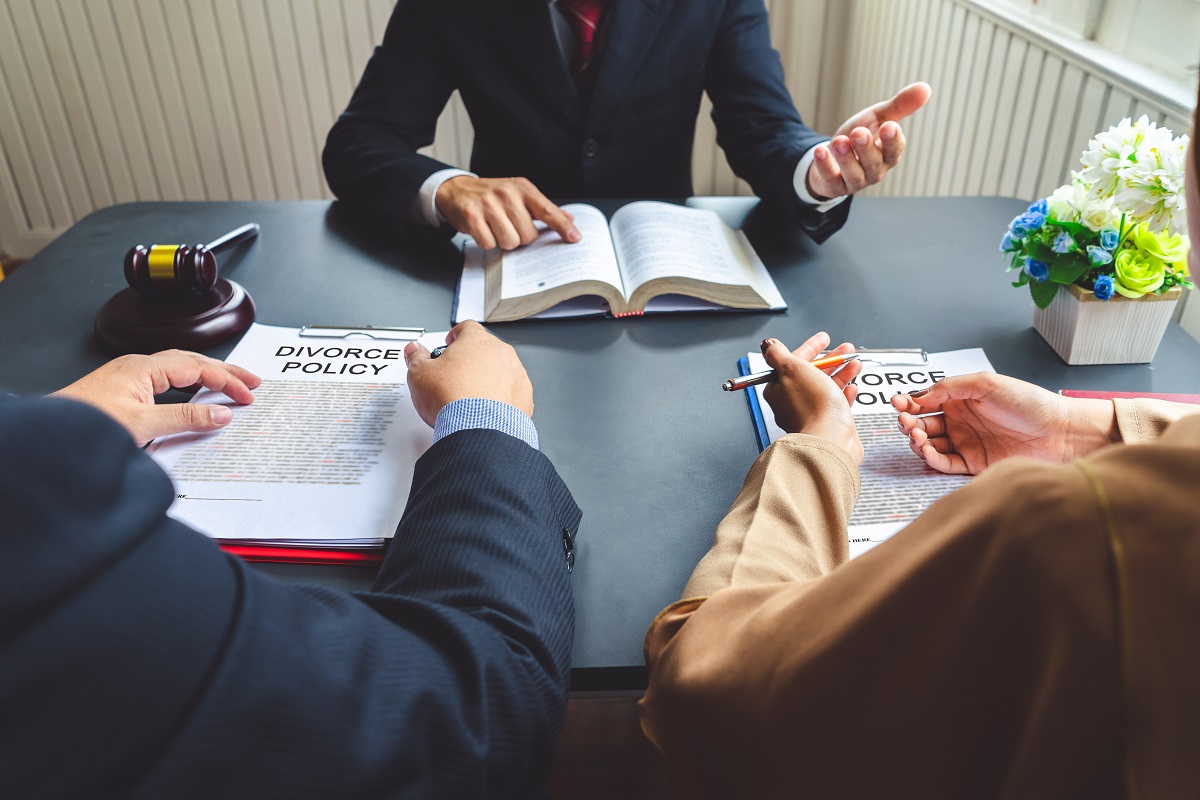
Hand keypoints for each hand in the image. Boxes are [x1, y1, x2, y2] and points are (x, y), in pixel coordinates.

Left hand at [50, 350, 260, 446]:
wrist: (49, 432)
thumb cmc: (84, 424)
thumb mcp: (143, 425)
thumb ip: (185, 419)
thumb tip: (220, 414)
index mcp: (144, 367)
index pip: (198, 367)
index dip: (227, 380)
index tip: (248, 394)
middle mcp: (137, 366)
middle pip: (191, 361)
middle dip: (225, 371)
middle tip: (251, 381)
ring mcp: (129, 376)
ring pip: (178, 367)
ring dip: (207, 375)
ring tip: (229, 384)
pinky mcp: (123, 388)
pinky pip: (165, 379)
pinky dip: (188, 384)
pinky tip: (192, 394)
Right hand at [403, 320, 533, 426]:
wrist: (479, 429)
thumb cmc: (453, 399)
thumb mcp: (420, 374)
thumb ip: (417, 357)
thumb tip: (414, 351)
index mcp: (476, 341)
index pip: (466, 328)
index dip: (455, 336)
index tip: (449, 345)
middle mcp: (500, 353)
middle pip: (484, 349)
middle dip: (470, 360)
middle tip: (455, 376)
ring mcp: (515, 373)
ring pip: (500, 370)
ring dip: (488, 378)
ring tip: (470, 396)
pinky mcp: (524, 396)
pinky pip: (511, 391)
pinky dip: (500, 397)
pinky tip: (486, 409)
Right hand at [435, 176, 580, 249]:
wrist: (458, 190)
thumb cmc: (493, 196)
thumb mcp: (519, 195)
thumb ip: (543, 209)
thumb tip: (570, 220)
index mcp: (522, 189)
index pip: (547, 210)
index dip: (562, 226)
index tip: (575, 238)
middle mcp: (507, 194)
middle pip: (528, 235)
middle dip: (521, 238)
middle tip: (510, 227)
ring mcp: (488, 204)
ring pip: (509, 241)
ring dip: (504, 241)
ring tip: (496, 228)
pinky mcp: (472, 216)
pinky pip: (489, 243)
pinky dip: (488, 242)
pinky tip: (484, 230)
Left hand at [760, 332, 863, 463]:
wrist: (830, 440)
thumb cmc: (811, 406)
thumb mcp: (792, 369)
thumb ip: (778, 354)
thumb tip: (768, 344)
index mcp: (779, 388)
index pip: (794, 361)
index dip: (810, 347)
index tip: (824, 339)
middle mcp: (792, 402)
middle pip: (812, 373)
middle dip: (831, 359)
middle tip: (846, 349)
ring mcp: (810, 413)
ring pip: (826, 387)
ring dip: (841, 372)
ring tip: (855, 364)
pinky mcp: (826, 424)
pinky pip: (835, 405)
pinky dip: (844, 393)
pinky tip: (852, 387)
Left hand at [806, 82, 931, 199]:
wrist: (832, 156)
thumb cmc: (858, 137)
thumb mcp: (877, 118)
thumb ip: (899, 106)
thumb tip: (925, 88)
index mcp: (888, 154)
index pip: (895, 150)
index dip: (892, 140)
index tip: (889, 126)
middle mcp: (874, 170)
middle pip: (874, 163)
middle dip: (867, 148)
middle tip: (858, 132)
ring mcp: (854, 181)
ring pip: (854, 174)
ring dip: (846, 158)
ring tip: (839, 141)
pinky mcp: (834, 186)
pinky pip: (831, 179)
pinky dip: (825, 166)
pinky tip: (821, 151)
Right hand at [891, 373, 1119, 474]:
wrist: (1059, 432)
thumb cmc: (1028, 403)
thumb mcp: (985, 383)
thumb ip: (948, 387)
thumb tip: (918, 397)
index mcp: (960, 399)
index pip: (924, 402)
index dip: (908, 403)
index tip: (898, 404)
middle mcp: (960, 421)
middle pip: (922, 424)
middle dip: (908, 423)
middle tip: (906, 422)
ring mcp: (965, 442)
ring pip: (929, 444)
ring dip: (916, 441)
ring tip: (917, 437)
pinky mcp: (972, 464)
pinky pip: (943, 463)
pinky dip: (931, 458)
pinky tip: (928, 450)